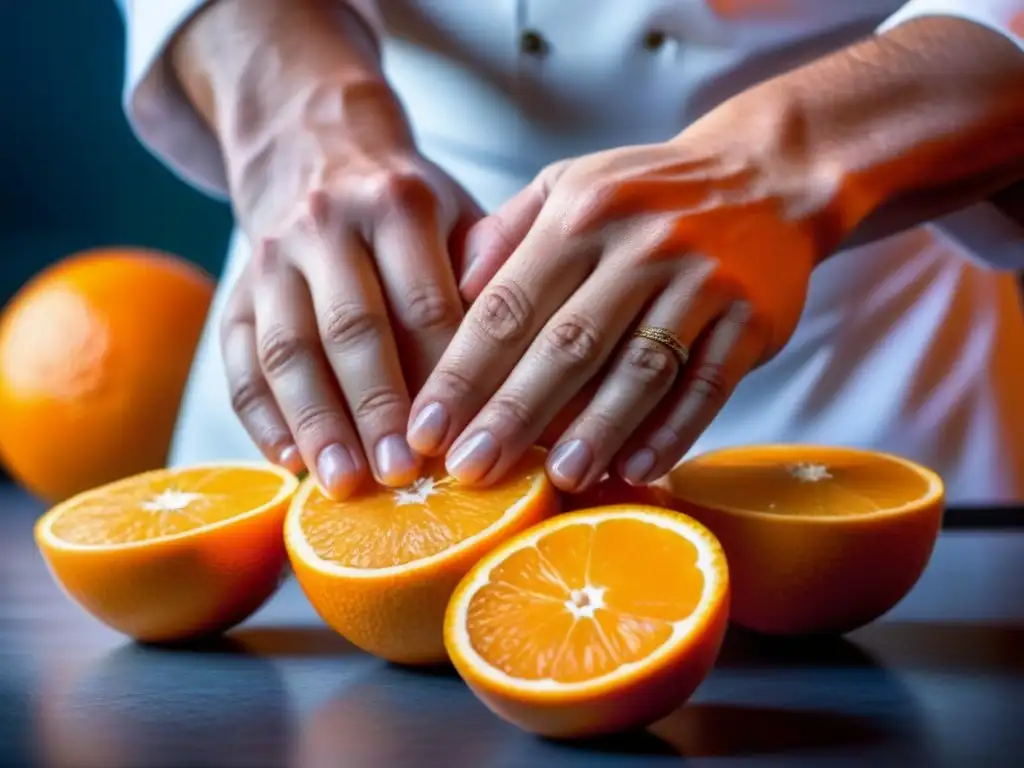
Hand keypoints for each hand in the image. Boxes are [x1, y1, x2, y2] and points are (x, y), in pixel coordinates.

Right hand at [174, 1, 481, 496]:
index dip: (443, 374)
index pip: (425, 303)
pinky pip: (239, 359)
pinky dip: (261, 416)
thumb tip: (536, 372)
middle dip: (377, 407)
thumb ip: (489, 279)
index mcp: (397, 204)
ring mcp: (271, 257)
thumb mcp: (458, 214)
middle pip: (352, 328)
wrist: (314, 148)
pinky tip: (287, 461)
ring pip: (287, 349)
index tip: (464, 436)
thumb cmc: (407, 207)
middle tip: (403, 475)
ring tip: (343, 484)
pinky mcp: (237, 290)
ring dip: (316, 423)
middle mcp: (326, 224)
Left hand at [409, 104, 841, 491]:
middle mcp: (640, 246)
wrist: (767, 174)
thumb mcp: (570, 186)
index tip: (426, 429)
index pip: (508, 304)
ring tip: (556, 480)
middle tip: (469, 471)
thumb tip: (450, 295)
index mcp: (579, 215)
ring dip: (596, 430)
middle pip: (567, 343)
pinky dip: (674, 431)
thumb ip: (506, 234)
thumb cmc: (646, 194)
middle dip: (513, 413)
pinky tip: (637, 469)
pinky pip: (708, 384)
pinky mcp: (753, 318)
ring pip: (640, 368)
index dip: (463, 371)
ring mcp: (701, 282)